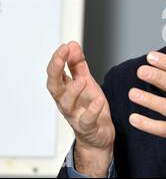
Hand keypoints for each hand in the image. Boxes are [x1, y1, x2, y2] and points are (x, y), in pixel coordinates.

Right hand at [46, 41, 114, 176]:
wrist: (99, 134)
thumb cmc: (89, 106)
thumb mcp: (85, 82)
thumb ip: (78, 65)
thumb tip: (72, 45)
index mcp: (64, 90)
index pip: (55, 73)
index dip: (57, 59)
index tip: (65, 46)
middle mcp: (65, 102)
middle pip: (53, 86)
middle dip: (55, 69)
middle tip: (62, 54)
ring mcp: (74, 115)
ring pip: (66, 104)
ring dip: (72, 90)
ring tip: (81, 79)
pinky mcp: (87, 127)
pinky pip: (86, 119)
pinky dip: (92, 110)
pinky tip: (98, 100)